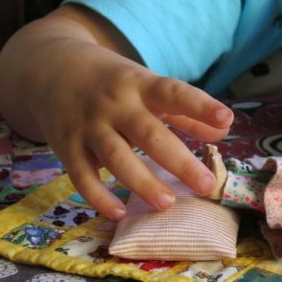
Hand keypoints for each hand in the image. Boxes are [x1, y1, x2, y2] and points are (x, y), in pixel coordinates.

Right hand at [0, 8, 233, 219]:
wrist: (54, 69)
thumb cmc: (117, 82)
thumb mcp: (150, 86)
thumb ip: (186, 110)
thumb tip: (223, 131)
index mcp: (141, 84)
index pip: (175, 93)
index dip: (201, 106)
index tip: (227, 119)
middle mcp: (116, 104)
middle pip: (150, 134)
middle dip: (179, 161)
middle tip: (206, 184)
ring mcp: (89, 126)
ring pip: (117, 158)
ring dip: (143, 182)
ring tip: (168, 204)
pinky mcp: (66, 147)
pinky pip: (82, 176)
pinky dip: (99, 196)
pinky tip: (120, 212)